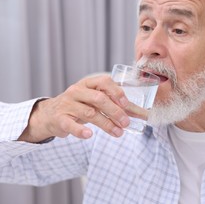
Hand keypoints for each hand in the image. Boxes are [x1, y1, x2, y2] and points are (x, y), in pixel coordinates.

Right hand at [18, 75, 147, 142]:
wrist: (50, 114)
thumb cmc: (79, 106)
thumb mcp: (95, 101)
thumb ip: (116, 105)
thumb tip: (142, 113)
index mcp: (88, 83)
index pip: (104, 82)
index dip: (117, 92)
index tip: (127, 104)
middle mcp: (77, 91)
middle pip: (99, 99)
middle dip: (115, 111)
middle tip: (127, 123)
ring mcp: (67, 104)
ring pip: (89, 113)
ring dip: (106, 124)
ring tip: (118, 133)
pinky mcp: (59, 119)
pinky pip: (70, 125)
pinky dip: (80, 131)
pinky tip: (89, 135)